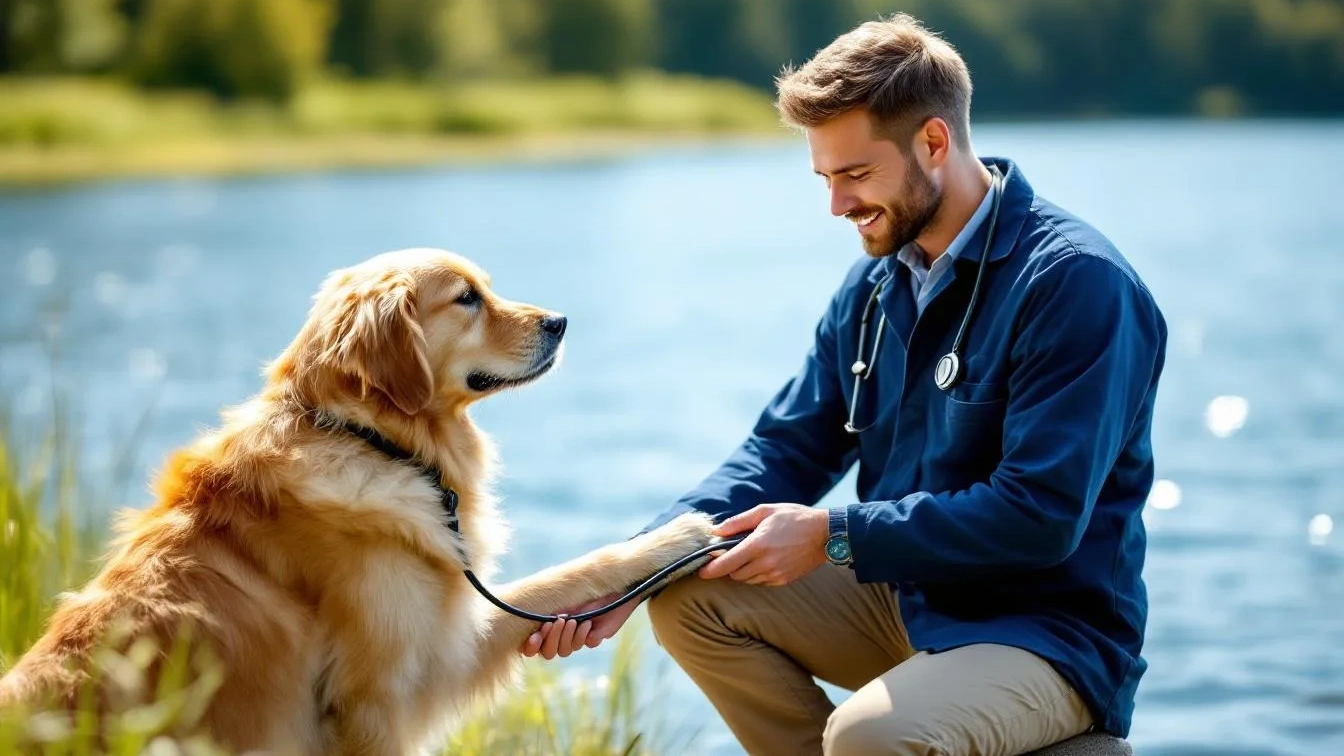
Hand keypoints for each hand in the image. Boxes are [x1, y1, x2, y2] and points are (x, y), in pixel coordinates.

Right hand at [519, 591, 640, 659]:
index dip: (531, 647)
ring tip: (572, 621)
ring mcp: (576, 638)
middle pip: (548, 653)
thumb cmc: (579, 585)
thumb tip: (522, 609)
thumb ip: (542, 606)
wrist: (608, 583)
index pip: (532, 648)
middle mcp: (560, 635)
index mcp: (546, 626)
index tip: (535, 636)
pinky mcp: (594, 637)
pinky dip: (584, 635)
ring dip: (567, 637)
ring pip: (564, 651)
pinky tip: (587, 624)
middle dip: (552, 639)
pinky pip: (586, 644)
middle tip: (557, 622)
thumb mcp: (557, 595)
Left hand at [696, 504, 828, 585]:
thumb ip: (737, 522)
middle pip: (734, 574)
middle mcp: (765, 563)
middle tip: (730, 553)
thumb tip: (715, 531)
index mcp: (757, 545)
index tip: (701, 571)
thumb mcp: (764, 512)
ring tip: (751, 554)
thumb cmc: (793, 518)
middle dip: (728, 566)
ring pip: (747, 580)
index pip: (726, 564)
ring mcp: (775, 574)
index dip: (710, 570)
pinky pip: (761, 582)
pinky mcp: (783, 581)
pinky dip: (757, 574)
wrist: (825, 534)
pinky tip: (765, 560)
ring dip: (742, 571)